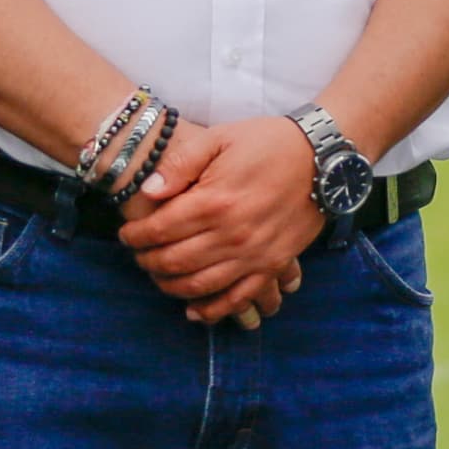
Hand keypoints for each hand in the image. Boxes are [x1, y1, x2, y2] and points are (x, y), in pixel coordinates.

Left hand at [120, 116, 326, 320]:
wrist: (322, 158)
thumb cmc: (268, 143)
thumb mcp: (220, 137)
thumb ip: (181, 163)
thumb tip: (149, 191)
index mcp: (214, 201)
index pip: (160, 229)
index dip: (136, 236)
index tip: (127, 235)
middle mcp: (232, 234)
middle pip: (175, 261)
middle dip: (148, 262)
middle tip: (138, 255)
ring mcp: (254, 254)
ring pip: (200, 285)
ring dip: (171, 286)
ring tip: (159, 276)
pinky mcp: (273, 265)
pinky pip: (239, 298)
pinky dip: (214, 310)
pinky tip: (194, 311)